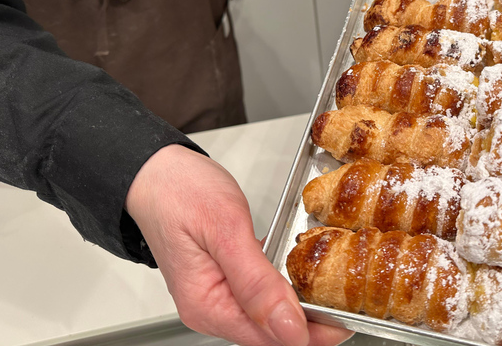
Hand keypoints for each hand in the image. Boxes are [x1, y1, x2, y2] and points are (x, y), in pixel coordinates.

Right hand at [126, 144, 352, 345]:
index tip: (347, 320)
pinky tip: (303, 276)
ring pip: (269, 316)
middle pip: (272, 333)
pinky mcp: (223, 282)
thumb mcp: (226, 231)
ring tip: (332, 289)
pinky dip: (284, 289)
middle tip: (346, 300)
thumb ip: (257, 283)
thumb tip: (289, 329)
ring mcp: (217, 297)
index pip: (271, 339)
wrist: (154, 172)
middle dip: (311, 322)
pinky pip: (260, 296)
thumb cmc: (181, 192)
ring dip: (301, 307)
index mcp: (208, 306)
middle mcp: (211, 310)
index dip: (313, 334)